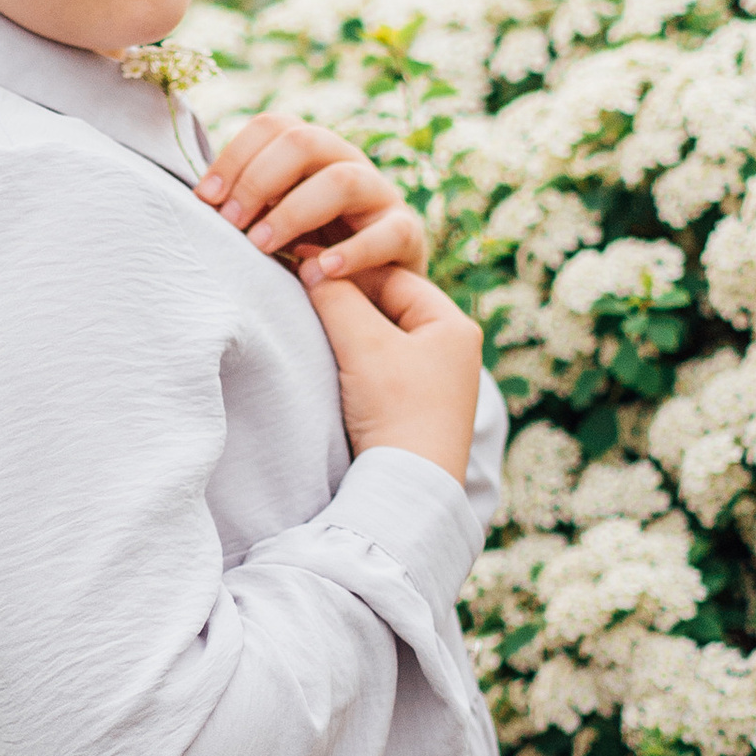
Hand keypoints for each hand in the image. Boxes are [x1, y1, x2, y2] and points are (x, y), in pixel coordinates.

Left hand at [196, 111, 427, 285]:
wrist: (373, 293)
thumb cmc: (310, 253)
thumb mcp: (273, 224)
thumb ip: (245, 208)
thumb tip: (197, 203)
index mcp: (312, 152)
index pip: (272, 126)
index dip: (233, 156)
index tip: (204, 200)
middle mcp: (347, 161)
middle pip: (305, 141)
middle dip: (259, 180)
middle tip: (230, 224)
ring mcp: (380, 195)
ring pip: (343, 180)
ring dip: (294, 212)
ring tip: (263, 247)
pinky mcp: (407, 234)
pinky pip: (388, 232)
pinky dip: (353, 252)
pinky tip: (318, 273)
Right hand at [301, 260, 482, 484]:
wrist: (408, 490)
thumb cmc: (396, 412)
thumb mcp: (362, 345)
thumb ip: (335, 297)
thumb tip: (309, 264)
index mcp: (453, 326)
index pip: (392, 278)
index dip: (345, 270)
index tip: (302, 266)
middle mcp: (454, 350)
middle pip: (388, 306)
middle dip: (345, 300)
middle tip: (302, 293)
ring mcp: (438, 381)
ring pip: (383, 337)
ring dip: (348, 331)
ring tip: (312, 326)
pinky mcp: (419, 408)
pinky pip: (383, 368)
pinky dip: (357, 360)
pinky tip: (330, 363)